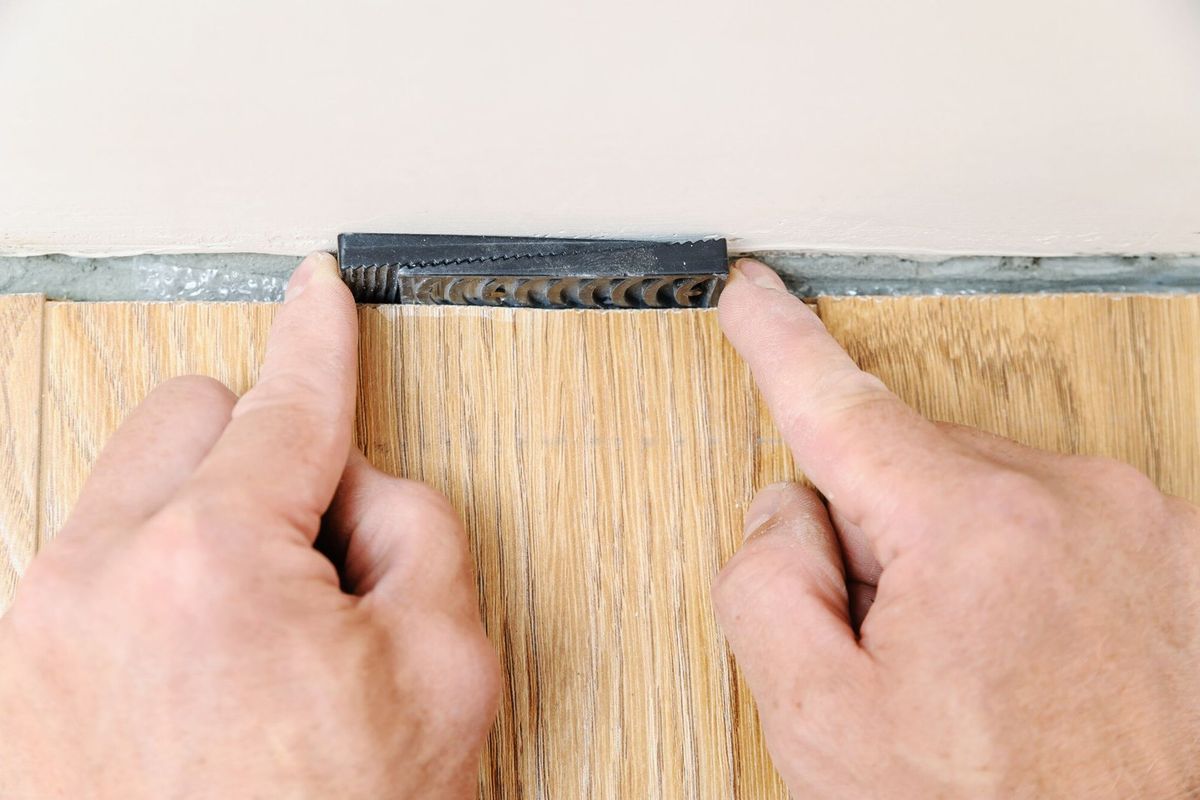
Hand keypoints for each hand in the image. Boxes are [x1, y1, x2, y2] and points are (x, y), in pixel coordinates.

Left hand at [0, 253, 498, 798]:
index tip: (315, 293)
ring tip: (259, 641)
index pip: (285, 404)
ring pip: (135, 487)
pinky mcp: (14, 681)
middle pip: (189, 413)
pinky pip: (97, 563)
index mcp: (210, 564)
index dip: (318, 338)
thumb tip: (362, 490)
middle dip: (262, 454)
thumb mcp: (448, 671)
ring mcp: (37, 634)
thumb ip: (421, 529)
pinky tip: (204, 672)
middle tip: (320, 552)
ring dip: (208, 523)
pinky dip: (159, 579)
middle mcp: (96, 582)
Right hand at [714, 260, 1199, 797]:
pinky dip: (1022, 574)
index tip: (753, 293)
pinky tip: (1032, 661)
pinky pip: (1055, 524)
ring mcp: (1144, 525)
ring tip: (978, 671)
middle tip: (892, 649)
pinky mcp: (1180, 553)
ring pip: (983, 496)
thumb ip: (764, 588)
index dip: (778, 342)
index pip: (841, 405)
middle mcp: (1076, 503)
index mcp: (977, 530)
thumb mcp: (823, 724)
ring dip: (953, 562)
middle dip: (876, 537)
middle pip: (910, 470)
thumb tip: (788, 508)